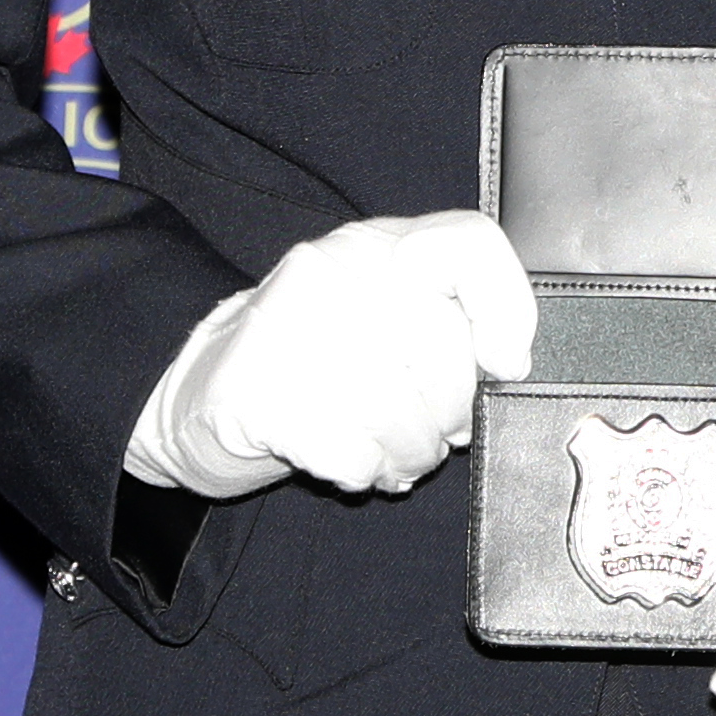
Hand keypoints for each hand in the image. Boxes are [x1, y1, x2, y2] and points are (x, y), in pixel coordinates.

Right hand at [129, 211, 532, 499]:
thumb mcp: (382, 317)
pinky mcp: (258, 395)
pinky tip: (352, 463)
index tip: (503, 361)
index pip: (468, 243)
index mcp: (375, 246)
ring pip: (399, 410)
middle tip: (437, 434)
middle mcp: (333, 271)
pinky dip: (363, 472)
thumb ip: (450, 322)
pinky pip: (350, 452)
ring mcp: (289, 328)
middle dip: (452, 412)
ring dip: (411, 453)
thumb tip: (509, 362)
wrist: (206, 393)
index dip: (506, 308)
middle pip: (443, 347)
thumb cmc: (315, 361)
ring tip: (396, 456)